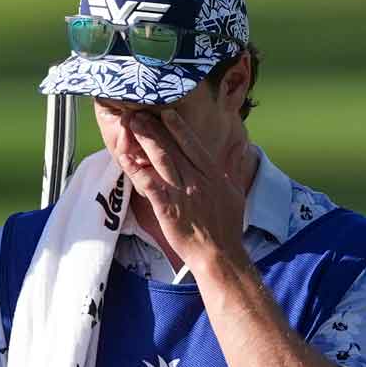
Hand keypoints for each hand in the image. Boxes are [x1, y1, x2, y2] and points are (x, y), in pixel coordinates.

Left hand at [115, 109, 247, 267]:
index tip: (166, 113)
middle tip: (138, 113)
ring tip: (130, 126)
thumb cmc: (227, 225)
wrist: (219, 253)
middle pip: (172, 147)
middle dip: (154, 128)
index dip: (178, 127)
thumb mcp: (235, 191)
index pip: (193, 144)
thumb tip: (241, 146)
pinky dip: (136, 170)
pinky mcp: (168, 209)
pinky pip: (149, 185)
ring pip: (160, 160)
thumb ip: (233, 167)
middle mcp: (196, 179)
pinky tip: (125, 159)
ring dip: (144, 140)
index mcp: (212, 174)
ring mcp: (181, 193)